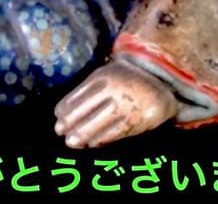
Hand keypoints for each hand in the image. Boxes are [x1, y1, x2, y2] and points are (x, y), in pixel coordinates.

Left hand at [55, 60, 177, 147]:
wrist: (159, 81)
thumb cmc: (124, 79)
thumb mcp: (105, 74)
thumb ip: (88, 89)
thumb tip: (65, 110)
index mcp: (103, 76)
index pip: (80, 94)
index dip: (66, 107)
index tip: (58, 117)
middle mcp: (114, 90)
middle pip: (87, 110)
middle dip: (71, 123)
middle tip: (59, 131)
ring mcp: (126, 105)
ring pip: (100, 123)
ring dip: (83, 134)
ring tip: (71, 142)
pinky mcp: (137, 119)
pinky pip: (116, 132)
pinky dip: (102, 139)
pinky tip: (92, 143)